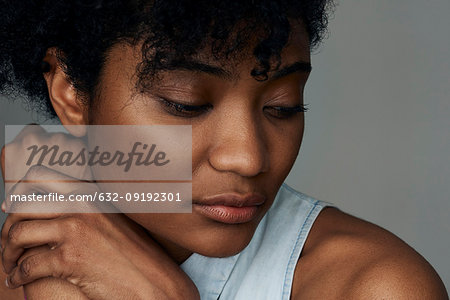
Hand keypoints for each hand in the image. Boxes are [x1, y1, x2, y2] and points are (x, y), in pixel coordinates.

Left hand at [1, 165, 198, 298]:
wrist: (153, 281)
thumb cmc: (136, 254)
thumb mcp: (115, 220)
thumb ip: (88, 208)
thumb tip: (58, 208)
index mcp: (90, 193)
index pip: (40, 175)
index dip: (19, 191)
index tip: (10, 207)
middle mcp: (81, 205)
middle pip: (22, 203)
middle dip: (8, 225)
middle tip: (8, 242)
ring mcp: (75, 230)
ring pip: (18, 233)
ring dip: (7, 252)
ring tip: (12, 264)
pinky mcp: (70, 258)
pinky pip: (27, 264)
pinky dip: (17, 275)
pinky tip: (18, 280)